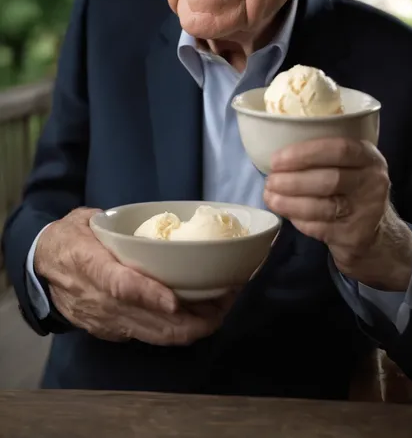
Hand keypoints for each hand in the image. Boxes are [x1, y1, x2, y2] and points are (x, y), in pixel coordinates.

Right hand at [34, 208, 233, 343]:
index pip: (121, 286)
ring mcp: (105, 321)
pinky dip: (175, 331)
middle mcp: (98, 300)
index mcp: (90, 265)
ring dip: (191, 328)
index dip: (151, 296)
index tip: (178, 301)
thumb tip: (161, 229)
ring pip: (153, 335)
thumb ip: (118, 228)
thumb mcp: (87, 220)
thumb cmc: (70, 237)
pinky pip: (148, 336)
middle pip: (146, 321)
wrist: (40, 264)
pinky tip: (196, 317)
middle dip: (191, 320)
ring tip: (220, 311)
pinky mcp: (110, 332)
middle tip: (225, 303)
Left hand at [264, 138, 411, 289]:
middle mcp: (373, 183)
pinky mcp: (355, 236)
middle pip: (329, 180)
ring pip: (321, 206)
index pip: (339, 149)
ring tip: (270, 197)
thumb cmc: (352, 191)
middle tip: (270, 180)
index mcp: (369, 157)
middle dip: (292, 180)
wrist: (377, 235)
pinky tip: (286, 213)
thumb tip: (278, 156)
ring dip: (289, 202)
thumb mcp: (350, 167)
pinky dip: (298, 219)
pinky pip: (319, 227)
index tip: (277, 159)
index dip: (305, 153)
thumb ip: (324, 157)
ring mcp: (366, 212)